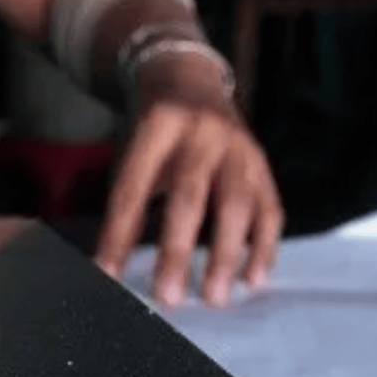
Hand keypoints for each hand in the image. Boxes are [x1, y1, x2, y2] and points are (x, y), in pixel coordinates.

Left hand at [95, 51, 283, 306]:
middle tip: (168, 296)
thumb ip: (126, 202)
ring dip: (226, 255)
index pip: (134, 188)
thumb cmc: (153, 131)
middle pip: (190, 196)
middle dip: (177, 250)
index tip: (108, 276)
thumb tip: (108, 265)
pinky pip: (269, 208)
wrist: (191, 80)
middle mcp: (202, 134)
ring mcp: (239, 147)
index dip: (119, 234)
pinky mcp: (263, 163)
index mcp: (157, 127)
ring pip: (236, 204)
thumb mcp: (133, 152)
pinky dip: (263, 246)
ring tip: (214, 297)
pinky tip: (252, 279)